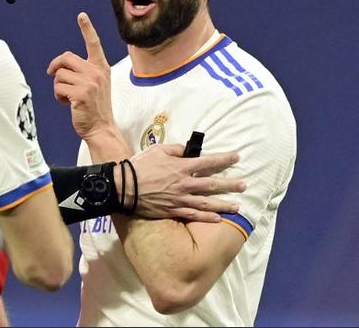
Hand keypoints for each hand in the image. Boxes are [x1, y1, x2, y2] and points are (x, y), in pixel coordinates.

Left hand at [47, 12, 113, 139]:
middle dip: (55, 67)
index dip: (87, 29)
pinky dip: (58, 96)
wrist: (101, 128)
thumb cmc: (94, 107)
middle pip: (66, 57)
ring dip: (57, 86)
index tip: (82, 16)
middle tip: (53, 75)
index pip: (94, 44)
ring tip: (67, 97)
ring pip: (59, 74)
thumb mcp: (94, 85)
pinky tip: (67, 103)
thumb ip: (83, 72)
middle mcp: (96, 72)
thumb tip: (59, 66)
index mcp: (101, 68)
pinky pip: (58, 87)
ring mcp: (89, 83)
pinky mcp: (81, 93)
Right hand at [129, 143, 245, 222]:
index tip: (237, 156)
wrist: (124, 186)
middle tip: (244, 185)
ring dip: (224, 204)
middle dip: (230, 184)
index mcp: (181, 166)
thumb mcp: (157, 150)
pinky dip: (207, 217)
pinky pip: (194, 214)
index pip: (208, 162)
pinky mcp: (174, 210)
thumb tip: (188, 151)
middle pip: (212, 184)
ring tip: (237, 206)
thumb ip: (175, 149)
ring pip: (207, 202)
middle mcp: (185, 183)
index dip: (224, 158)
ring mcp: (180, 199)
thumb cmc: (140, 166)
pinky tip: (218, 218)